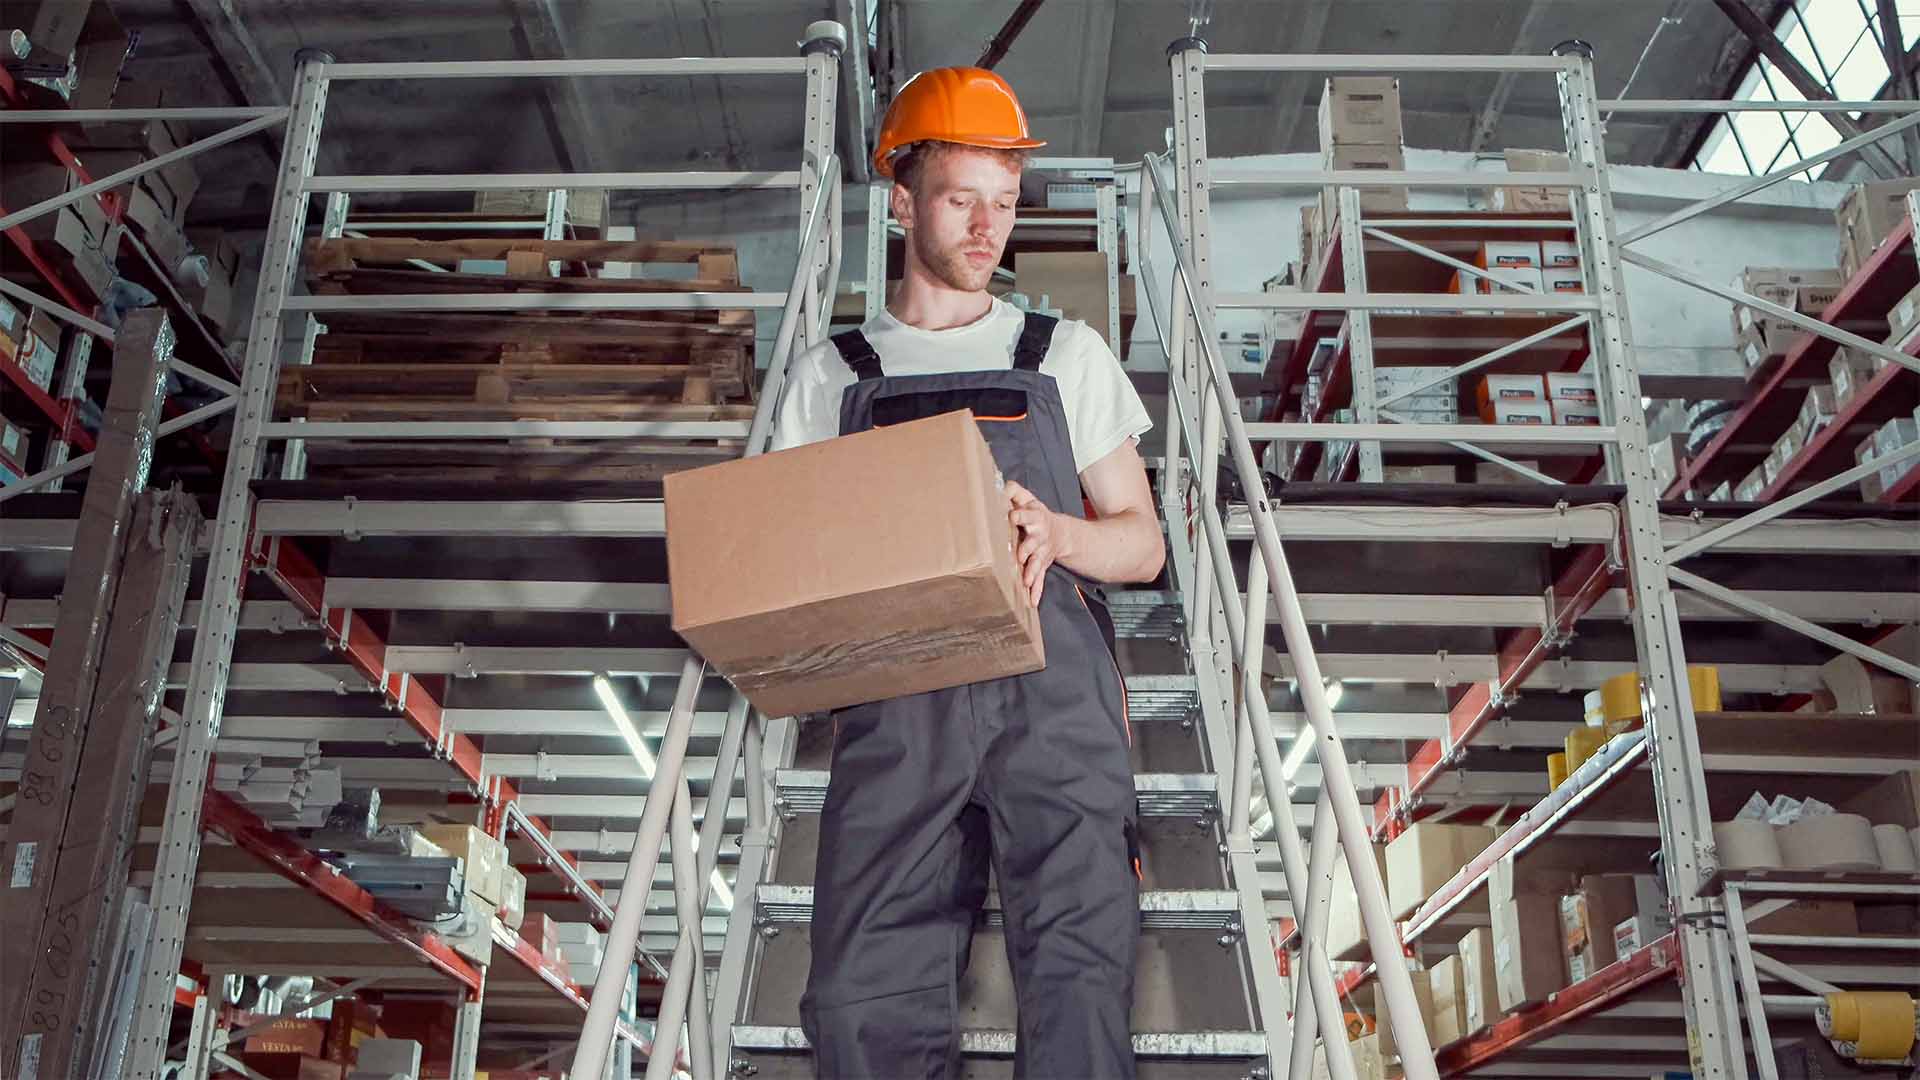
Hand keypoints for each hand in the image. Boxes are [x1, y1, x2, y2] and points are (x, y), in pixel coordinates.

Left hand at [1006, 480, 1068, 606]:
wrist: (1059, 533)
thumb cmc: (1035, 514)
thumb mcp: (1027, 499)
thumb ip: (1013, 491)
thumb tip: (999, 484)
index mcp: (1035, 517)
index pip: (1027, 514)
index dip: (1020, 514)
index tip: (1012, 515)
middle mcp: (1039, 536)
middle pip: (1034, 541)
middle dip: (1027, 548)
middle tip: (1020, 555)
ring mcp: (1041, 553)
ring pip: (1037, 563)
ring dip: (1032, 572)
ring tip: (1026, 581)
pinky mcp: (1042, 565)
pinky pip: (1040, 579)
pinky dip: (1037, 591)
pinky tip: (1032, 602)